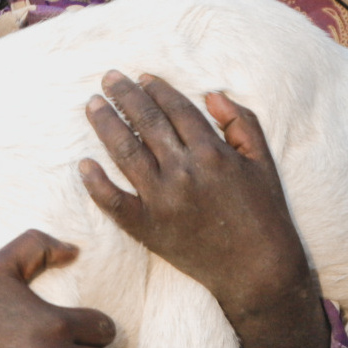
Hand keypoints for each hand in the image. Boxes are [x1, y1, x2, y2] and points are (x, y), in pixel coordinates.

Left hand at [82, 74, 314, 326]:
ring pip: (124, 152)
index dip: (157, 89)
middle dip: (124, 95)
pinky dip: (95, 183)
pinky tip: (84, 164)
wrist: (257, 271)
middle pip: (145, 122)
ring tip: (93, 105)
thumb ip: (241, 122)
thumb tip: (210, 94)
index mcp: (213, 153)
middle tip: (108, 78)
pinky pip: (112, 202)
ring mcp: (162, 200)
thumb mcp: (262, 161)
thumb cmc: (264, 213)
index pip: (176, 109)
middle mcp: (184, 172)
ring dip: (105, 124)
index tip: (142, 76)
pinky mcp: (148, 228)